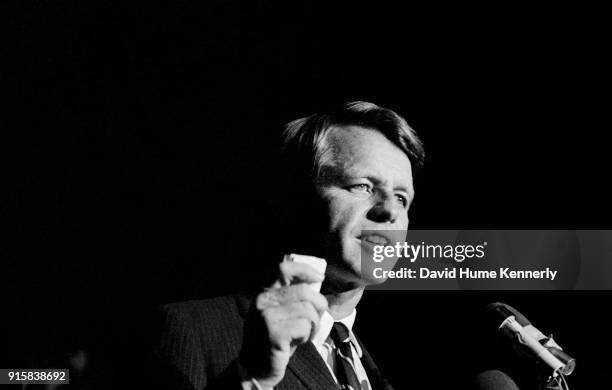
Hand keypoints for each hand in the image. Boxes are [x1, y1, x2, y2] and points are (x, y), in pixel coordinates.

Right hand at [240, 261, 327, 387]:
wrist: (254, 367)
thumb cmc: (273, 338)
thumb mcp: (277, 312)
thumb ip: (291, 297)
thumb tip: (316, 282)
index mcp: (264, 293)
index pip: (283, 268)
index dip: (305, 269)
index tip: (319, 277)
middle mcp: (263, 301)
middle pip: (304, 291)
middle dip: (319, 305)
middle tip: (315, 319)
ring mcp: (266, 317)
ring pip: (308, 310)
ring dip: (313, 325)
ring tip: (303, 334)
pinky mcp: (274, 333)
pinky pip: (304, 327)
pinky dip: (307, 336)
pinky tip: (297, 342)